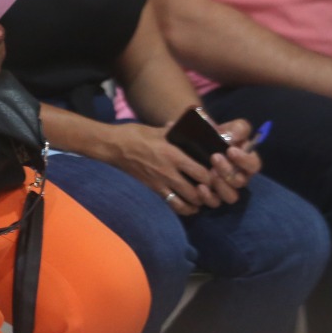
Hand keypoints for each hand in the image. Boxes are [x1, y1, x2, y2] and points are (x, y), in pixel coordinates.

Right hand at [100, 122, 219, 215]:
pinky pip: (172, 205)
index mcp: (173, 155)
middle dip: (209, 192)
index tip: (218, 172)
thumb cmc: (135, 135)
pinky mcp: (153, 190)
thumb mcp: (158, 129)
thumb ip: (176, 130)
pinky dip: (184, 208)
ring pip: (187, 202)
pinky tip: (189, 205)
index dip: (214, 176)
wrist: (113, 147)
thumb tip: (191, 124)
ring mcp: (160, 183)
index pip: (202, 172)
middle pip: (198, 191)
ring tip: (203, 197)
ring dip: (198, 202)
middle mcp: (169, 172)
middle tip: (214, 188)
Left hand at [204, 118, 259, 202]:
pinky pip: (214, 203)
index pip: (254, 166)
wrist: (199, 142)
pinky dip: (208, 197)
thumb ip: (239, 129)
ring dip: (221, 186)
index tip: (230, 150)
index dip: (244, 160)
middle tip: (215, 157)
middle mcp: (240, 178)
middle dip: (228, 171)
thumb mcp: (232, 127)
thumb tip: (235, 138)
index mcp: (247, 163)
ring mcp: (227, 189)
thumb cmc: (219, 135)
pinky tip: (200, 187)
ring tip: (210, 173)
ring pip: (231, 196)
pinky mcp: (213, 196)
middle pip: (241, 182)